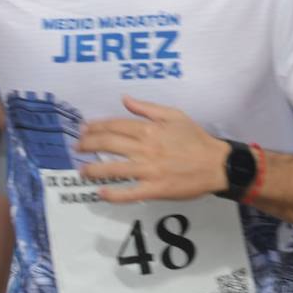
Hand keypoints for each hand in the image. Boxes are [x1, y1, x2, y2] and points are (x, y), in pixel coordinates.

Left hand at [77, 96, 229, 202]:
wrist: (215, 164)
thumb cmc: (195, 138)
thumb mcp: (174, 115)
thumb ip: (147, 108)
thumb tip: (124, 99)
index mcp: (150, 129)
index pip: (115, 126)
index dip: (96, 127)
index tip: (84, 129)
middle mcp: (146, 148)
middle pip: (109, 144)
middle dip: (88, 145)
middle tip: (77, 147)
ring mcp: (149, 170)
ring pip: (114, 169)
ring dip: (94, 169)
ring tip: (82, 170)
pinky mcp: (154, 189)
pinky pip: (129, 193)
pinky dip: (114, 194)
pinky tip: (101, 193)